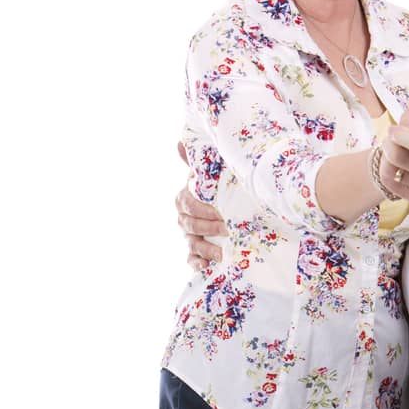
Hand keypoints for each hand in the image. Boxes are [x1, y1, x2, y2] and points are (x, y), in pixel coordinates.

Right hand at [176, 141, 226, 269]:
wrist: (226, 211)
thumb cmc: (216, 190)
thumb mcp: (208, 175)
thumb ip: (196, 162)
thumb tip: (179, 142)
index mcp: (183, 199)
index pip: (189, 204)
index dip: (203, 209)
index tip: (221, 212)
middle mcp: (183, 219)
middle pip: (192, 225)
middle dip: (210, 227)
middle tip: (229, 230)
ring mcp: (188, 237)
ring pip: (192, 244)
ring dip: (206, 249)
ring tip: (222, 253)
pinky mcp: (195, 253)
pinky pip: (191, 260)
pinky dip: (198, 264)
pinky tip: (207, 266)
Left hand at [381, 112, 408, 204]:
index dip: (406, 134)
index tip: (394, 129)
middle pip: (400, 154)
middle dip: (392, 140)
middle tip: (395, 133)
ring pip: (392, 165)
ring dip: (388, 150)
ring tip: (396, 144)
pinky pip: (389, 180)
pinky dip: (387, 167)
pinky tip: (396, 161)